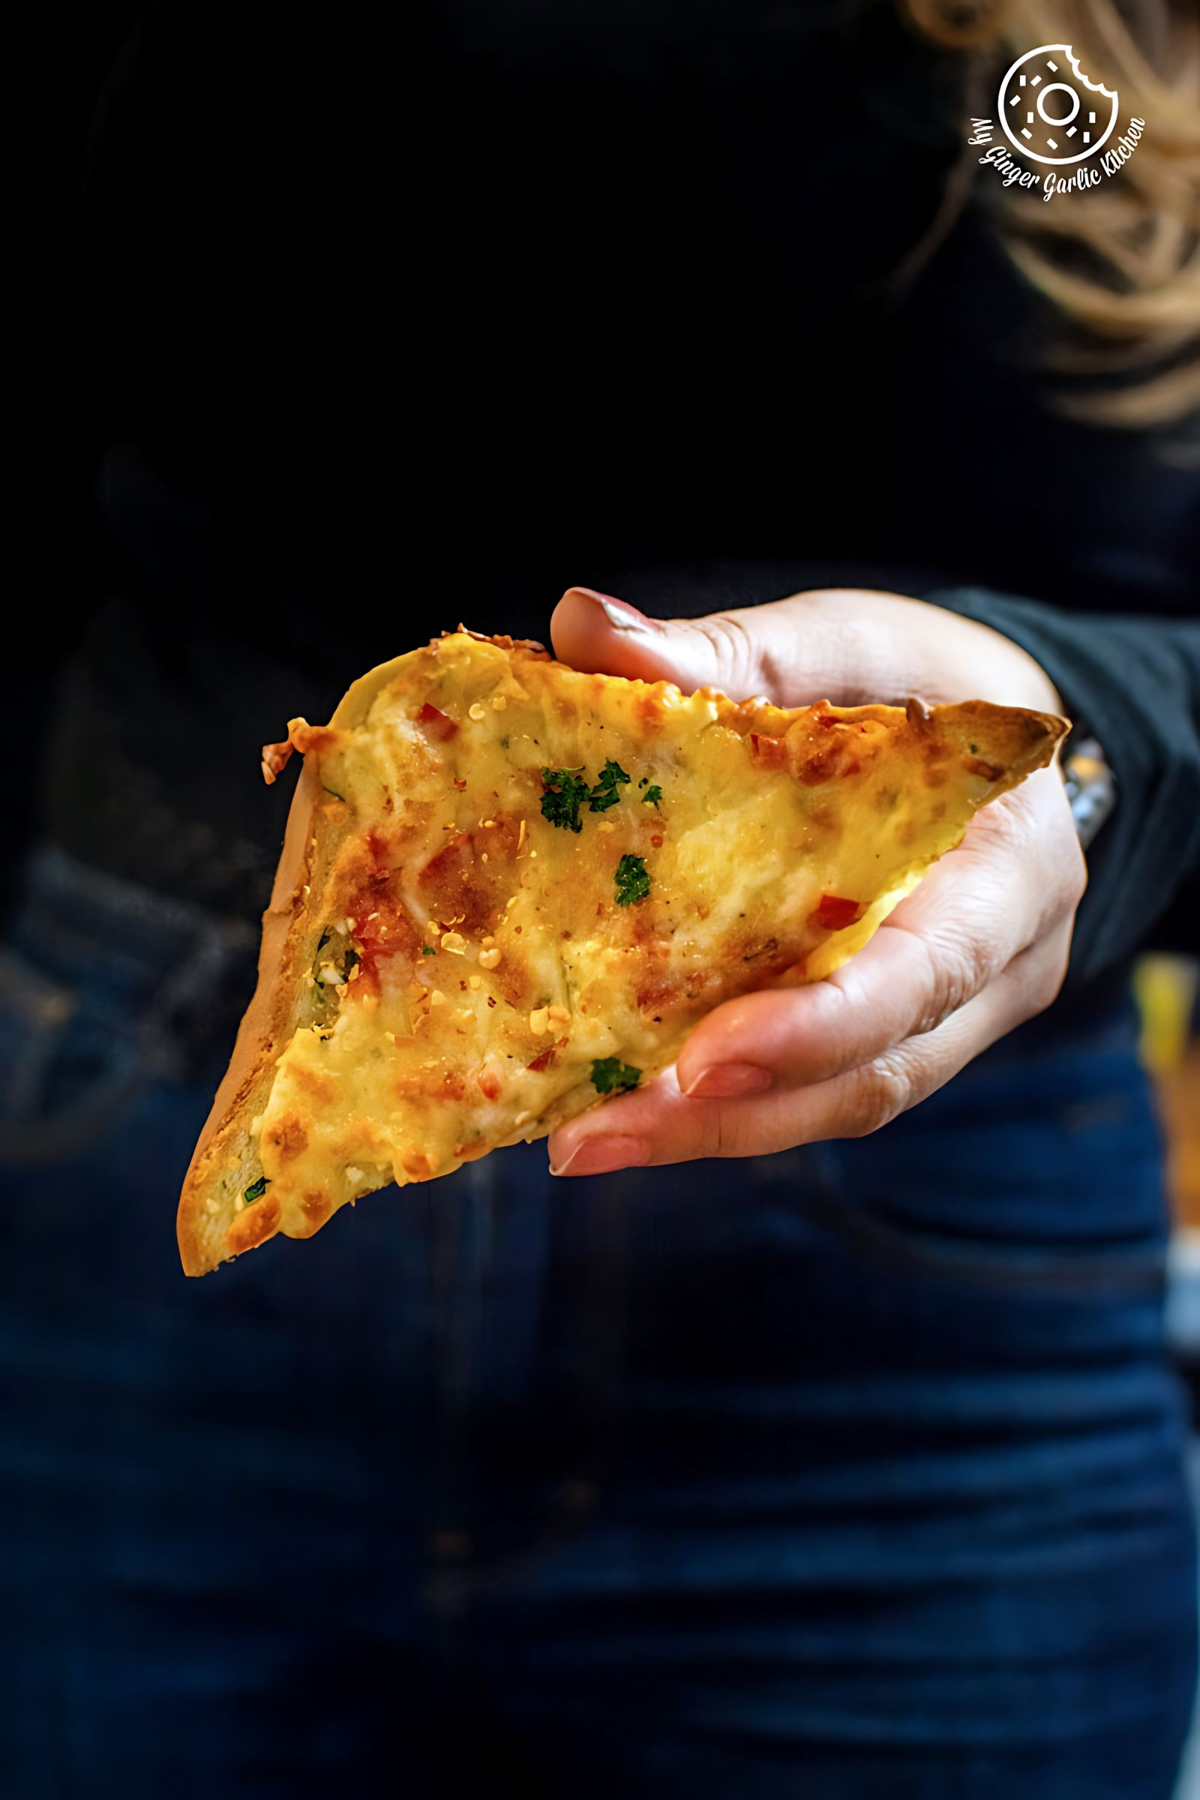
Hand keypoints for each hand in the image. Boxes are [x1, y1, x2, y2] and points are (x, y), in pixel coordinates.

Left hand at [545, 585, 1085, 1177]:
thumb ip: (732, 652)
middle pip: (874, 1073)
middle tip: (596, 1130)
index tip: (704, 1060)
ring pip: (836, 1102)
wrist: (989, 740)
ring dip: (708, 1131)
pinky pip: (810, 1086)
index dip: (820, 1025)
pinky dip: (719, 1107)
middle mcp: (997, 969)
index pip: (929, 970)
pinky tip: (618, 1106)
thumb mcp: (846, 644)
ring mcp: (948, 1017)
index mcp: (1011, 868)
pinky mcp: (888, 1033)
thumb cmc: (924, 683)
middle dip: (734, 1117)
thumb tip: (584, 623)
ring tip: (583, 1136)